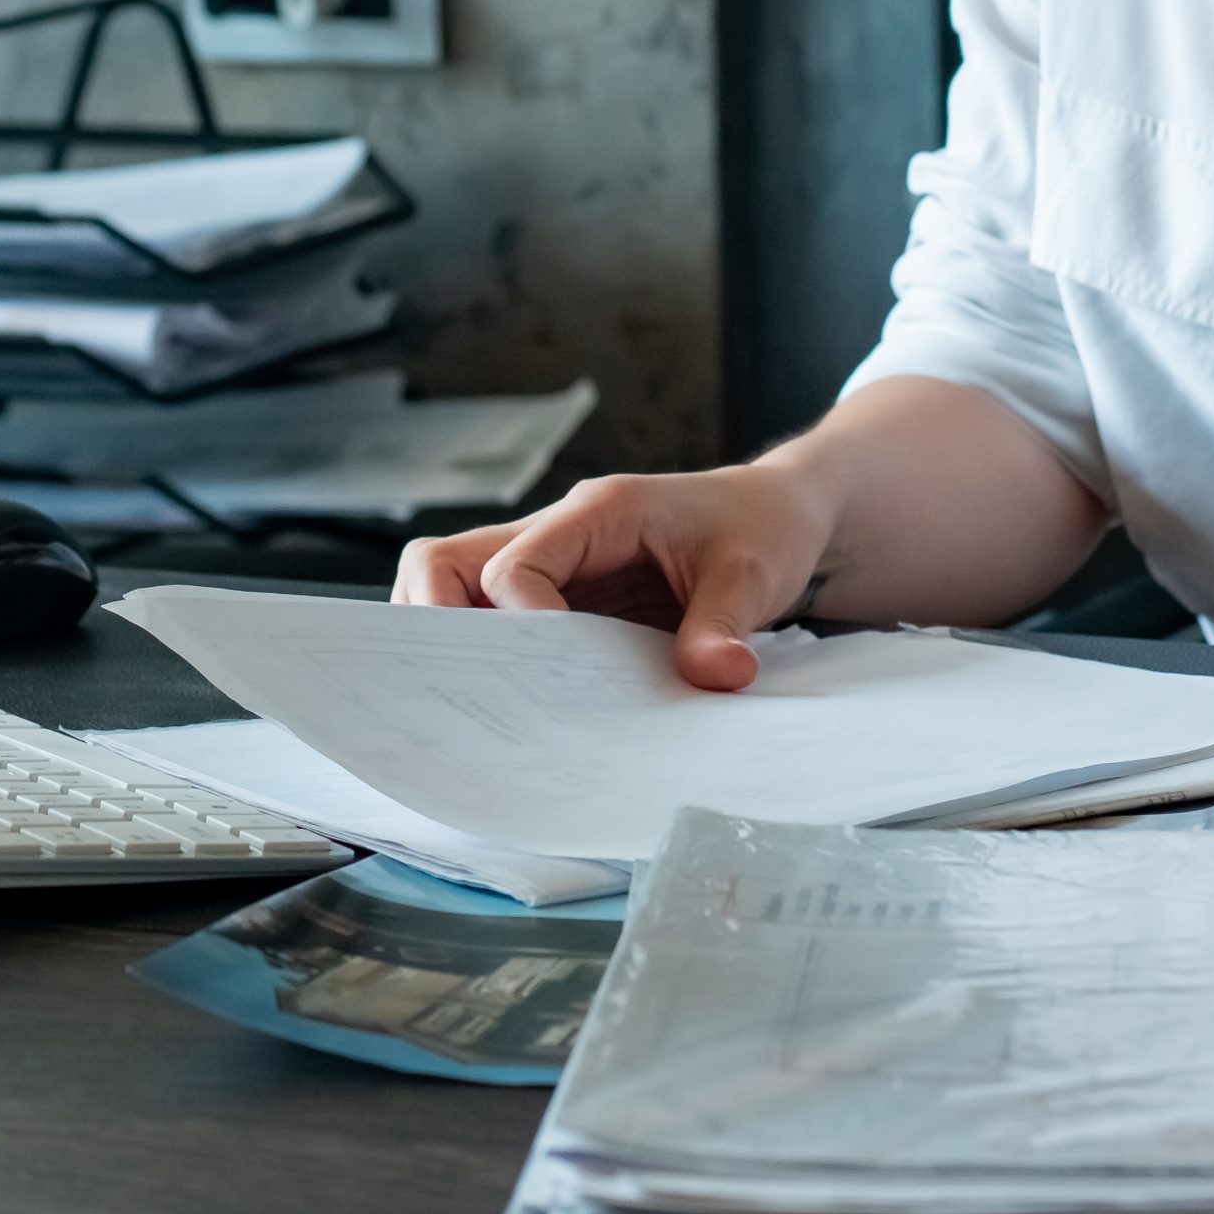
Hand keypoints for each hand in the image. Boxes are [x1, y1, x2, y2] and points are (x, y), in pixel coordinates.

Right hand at [395, 459, 838, 690]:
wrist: (778, 513)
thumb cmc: (761, 529)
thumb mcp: (754, 574)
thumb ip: (726, 624)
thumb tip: (713, 677)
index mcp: (599, 512)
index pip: (515, 563)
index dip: (521, 621)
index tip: (555, 673)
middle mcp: (559, 531)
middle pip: (445, 562)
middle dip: (436, 625)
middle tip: (462, 691)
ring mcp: (551, 562)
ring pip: (452, 585)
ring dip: (448, 639)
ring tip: (471, 700)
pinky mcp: (558, 594)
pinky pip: (489, 613)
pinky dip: (481, 651)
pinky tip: (506, 699)